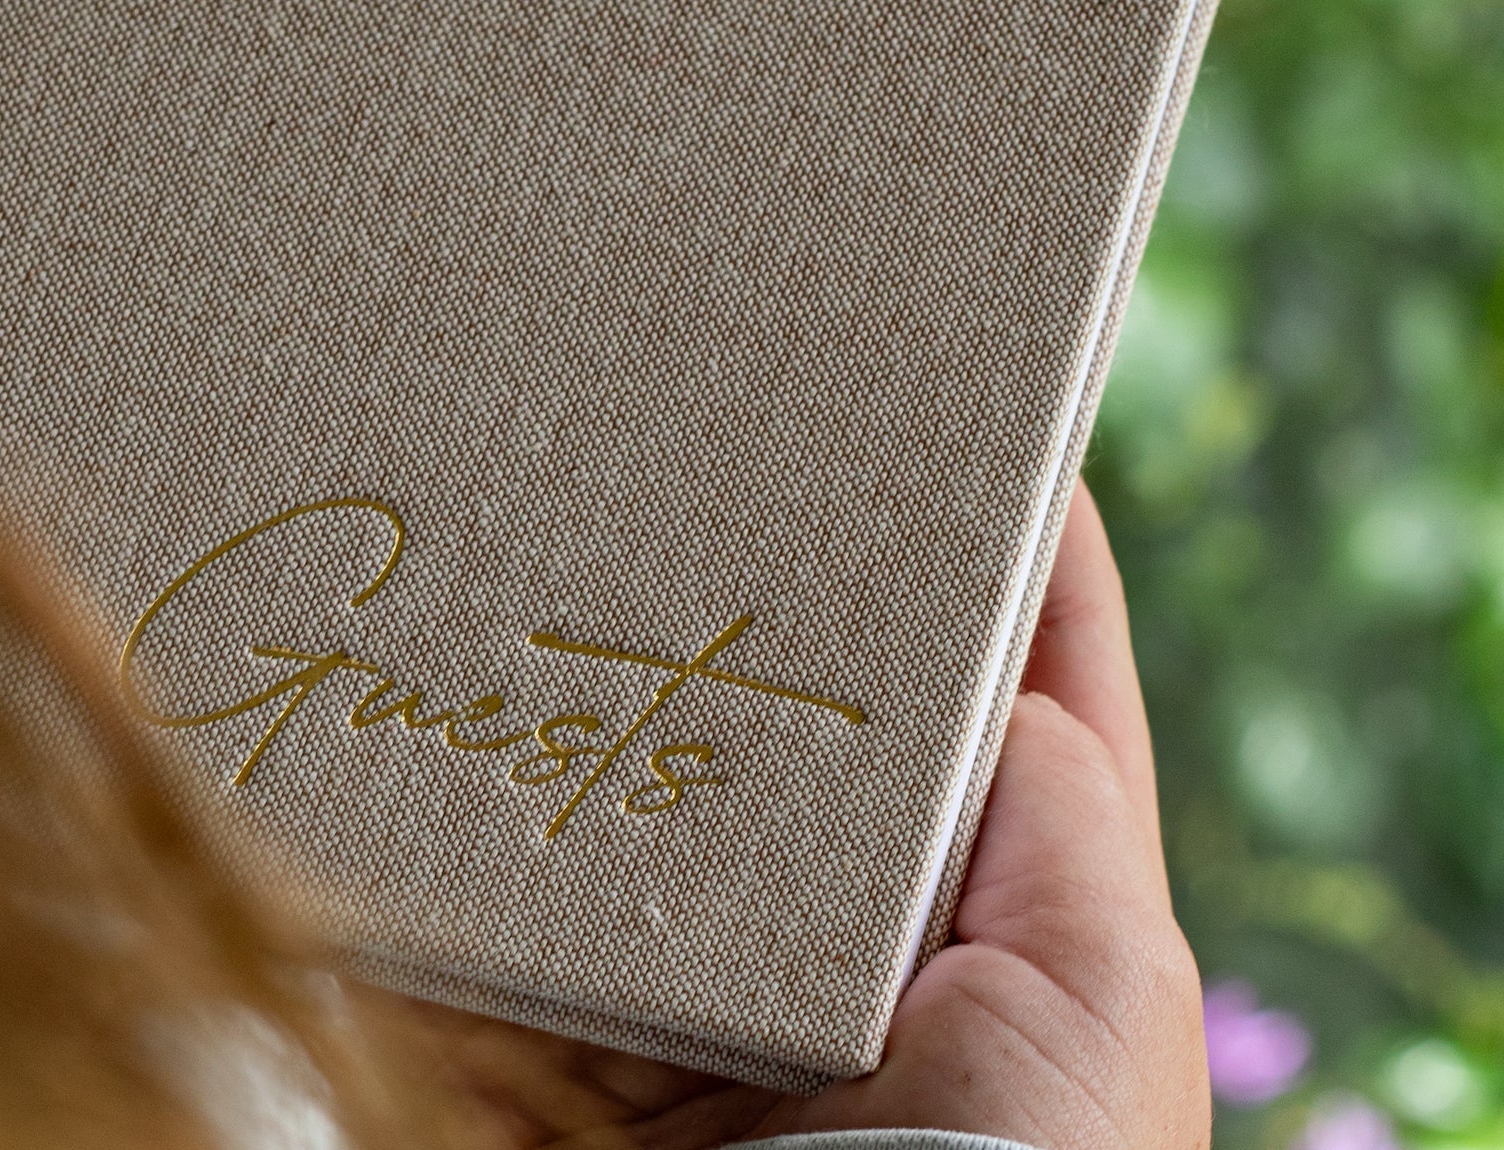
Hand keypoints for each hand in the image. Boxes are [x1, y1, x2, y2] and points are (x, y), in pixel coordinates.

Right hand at [395, 481, 1208, 1149]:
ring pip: (606, 786)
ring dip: (557, 676)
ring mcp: (658, 988)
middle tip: (684, 432)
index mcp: (966, 925)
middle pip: (768, 724)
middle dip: (729, 592)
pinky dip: (423, 803)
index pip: (995, 704)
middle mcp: (807, 944)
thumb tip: (1011, 677)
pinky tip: (396, 678)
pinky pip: (464, 891)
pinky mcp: (526, 1039)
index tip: (954, 416)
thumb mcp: (1106, 1002)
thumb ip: (1065, 821)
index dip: (989, 562)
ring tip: (512, 515)